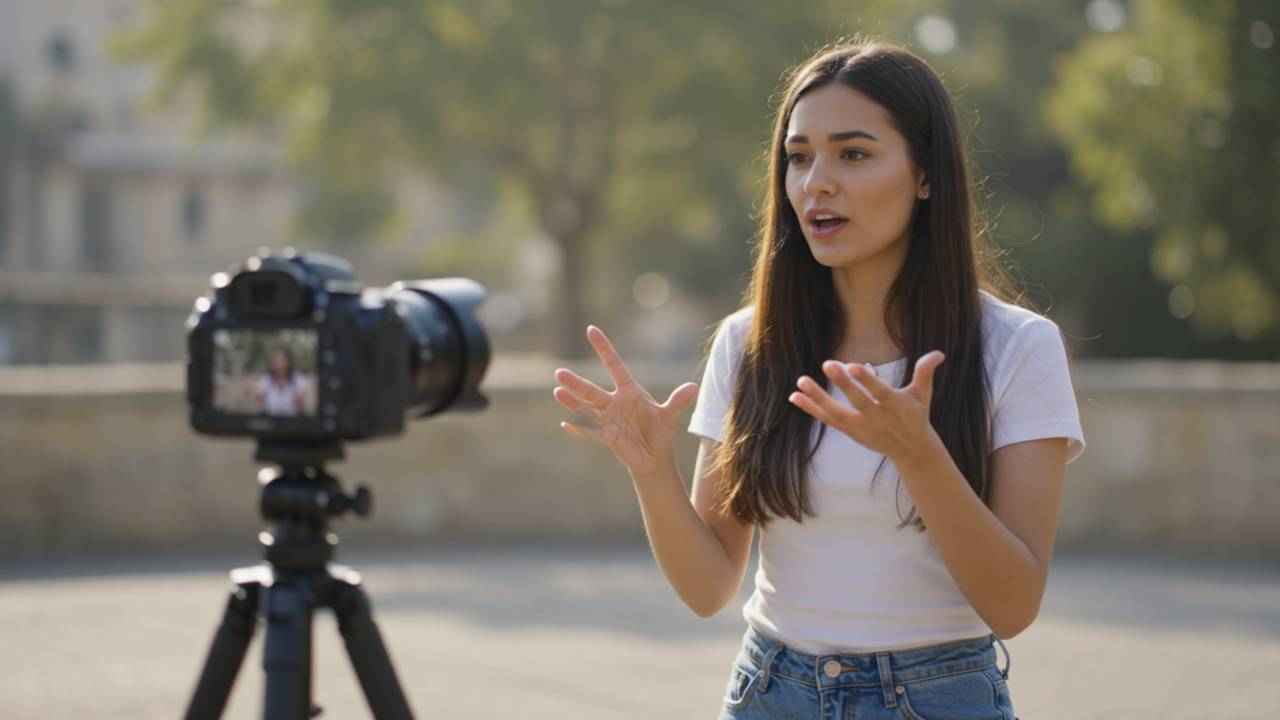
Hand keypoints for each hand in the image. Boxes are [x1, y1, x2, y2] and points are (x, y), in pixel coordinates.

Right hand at [553, 326, 699, 476]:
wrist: (655, 456)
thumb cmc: (662, 432)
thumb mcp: (670, 416)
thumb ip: (677, 402)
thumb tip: (693, 387)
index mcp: (629, 391)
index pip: (614, 365)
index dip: (604, 348)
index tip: (591, 330)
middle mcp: (614, 402)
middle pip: (592, 390)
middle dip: (576, 383)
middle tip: (560, 373)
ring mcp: (608, 419)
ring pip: (587, 408)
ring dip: (572, 401)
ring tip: (558, 392)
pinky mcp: (607, 437)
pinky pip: (591, 431)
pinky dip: (579, 428)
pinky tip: (566, 423)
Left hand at [788, 352, 945, 464]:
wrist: (911, 449)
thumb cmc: (916, 415)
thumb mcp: (923, 395)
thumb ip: (925, 372)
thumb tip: (939, 353)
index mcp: (895, 406)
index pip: (880, 392)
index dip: (867, 380)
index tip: (853, 365)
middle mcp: (877, 418)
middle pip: (857, 402)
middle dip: (842, 384)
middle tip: (827, 364)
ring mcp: (862, 427)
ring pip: (837, 414)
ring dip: (817, 399)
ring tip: (801, 381)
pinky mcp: (851, 432)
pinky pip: (828, 420)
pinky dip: (811, 409)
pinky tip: (795, 397)